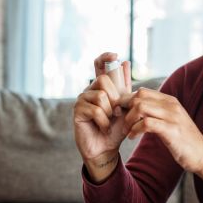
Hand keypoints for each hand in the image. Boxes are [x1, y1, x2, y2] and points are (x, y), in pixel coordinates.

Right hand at [73, 52, 131, 181]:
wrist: (107, 147)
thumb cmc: (116, 127)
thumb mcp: (126, 106)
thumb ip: (125, 86)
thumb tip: (125, 62)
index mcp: (101, 86)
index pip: (99, 64)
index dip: (105, 57)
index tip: (115, 55)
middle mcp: (90, 90)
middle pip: (103, 80)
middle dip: (115, 97)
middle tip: (117, 112)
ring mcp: (82, 99)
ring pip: (100, 96)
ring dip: (110, 112)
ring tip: (110, 121)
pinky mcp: (77, 111)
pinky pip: (95, 110)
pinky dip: (104, 121)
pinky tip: (103, 127)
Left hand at [120, 88, 202, 187]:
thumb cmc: (185, 141)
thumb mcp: (172, 121)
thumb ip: (158, 112)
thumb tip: (138, 108)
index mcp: (170, 101)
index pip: (143, 91)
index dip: (128, 101)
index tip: (123, 114)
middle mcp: (171, 105)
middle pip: (139, 96)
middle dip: (126, 109)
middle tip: (123, 123)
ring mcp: (172, 116)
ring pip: (140, 107)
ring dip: (129, 120)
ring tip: (128, 131)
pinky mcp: (171, 130)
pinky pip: (146, 123)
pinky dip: (135, 130)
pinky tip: (133, 137)